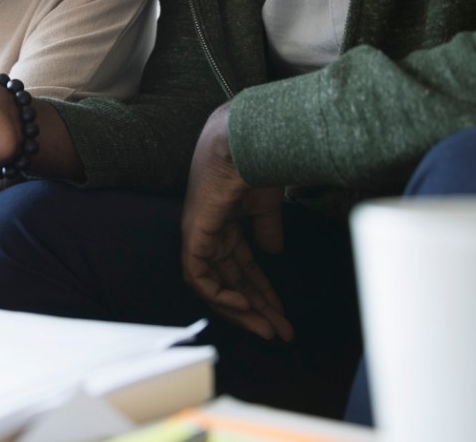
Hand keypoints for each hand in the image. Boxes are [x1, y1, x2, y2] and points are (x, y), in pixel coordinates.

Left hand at [180, 102, 292, 340]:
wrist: (245, 143)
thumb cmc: (254, 163)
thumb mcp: (264, 204)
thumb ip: (266, 228)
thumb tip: (273, 251)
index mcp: (223, 222)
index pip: (240, 266)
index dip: (261, 290)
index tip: (281, 312)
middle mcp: (208, 231)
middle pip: (230, 281)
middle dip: (257, 308)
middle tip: (280, 332)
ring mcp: (198, 234)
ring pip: (214, 285)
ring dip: (242, 309)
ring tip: (270, 328)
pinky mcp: (193, 235)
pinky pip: (198, 276)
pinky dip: (220, 295)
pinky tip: (246, 305)